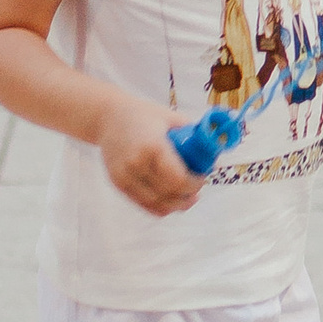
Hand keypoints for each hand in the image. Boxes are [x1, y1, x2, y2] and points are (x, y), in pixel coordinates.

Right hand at [100, 96, 203, 215]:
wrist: (108, 117)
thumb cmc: (143, 114)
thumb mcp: (170, 117)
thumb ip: (192, 134)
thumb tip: (214, 150)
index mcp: (152, 147)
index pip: (178, 178)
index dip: (194, 184)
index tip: (203, 178)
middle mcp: (137, 164)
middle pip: (168, 194)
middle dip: (187, 196)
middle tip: (197, 190)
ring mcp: (125, 177)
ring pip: (156, 204)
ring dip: (175, 205)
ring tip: (187, 199)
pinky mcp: (118, 184)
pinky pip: (143, 203)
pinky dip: (159, 207)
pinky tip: (171, 202)